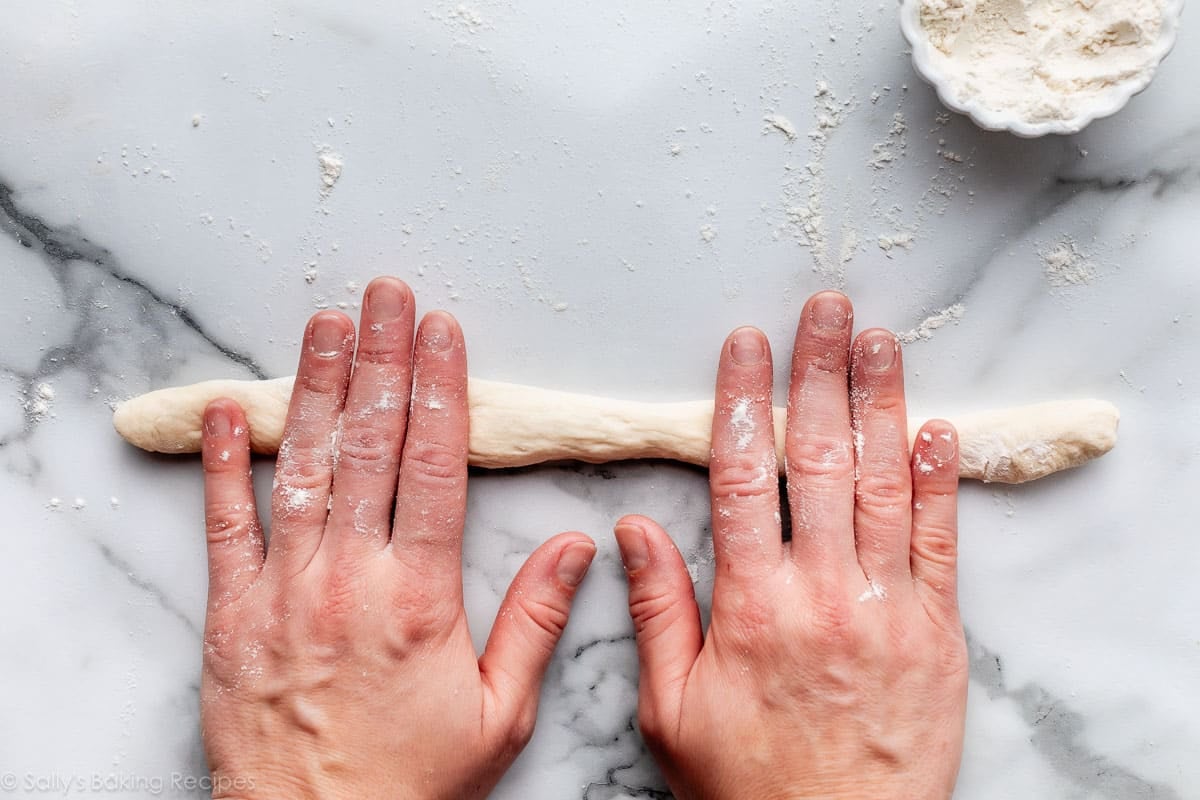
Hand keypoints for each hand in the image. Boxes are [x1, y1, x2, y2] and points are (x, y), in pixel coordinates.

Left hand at [198, 277, 595, 799]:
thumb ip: (536, 619)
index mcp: (419, 596)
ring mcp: (283, 589)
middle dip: (381, 359)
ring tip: (327, 322)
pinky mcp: (231, 611)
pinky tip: (231, 407)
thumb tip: (581, 546)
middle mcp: (349, 578)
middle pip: (370, 445)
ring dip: (316, 388)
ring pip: (304, 467)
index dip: (440, 389)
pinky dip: (224, 462)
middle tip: (386, 294)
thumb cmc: (411, 780)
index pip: (434, 466)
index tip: (443, 333)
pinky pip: (224, 524)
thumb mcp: (499, 711)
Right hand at [615, 291, 967, 798]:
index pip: (743, 476)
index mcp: (751, 605)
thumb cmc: (747, 784)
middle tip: (825, 309)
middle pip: (818, 459)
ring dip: (881, 403)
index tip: (747, 345)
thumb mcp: (672, 708)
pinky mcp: (937, 632)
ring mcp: (886, 607)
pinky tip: (936, 429)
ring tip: (880, 340)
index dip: (743, 401)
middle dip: (820, 374)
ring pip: (881, 484)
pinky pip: (939, 543)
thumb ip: (658, 610)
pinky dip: (938, 481)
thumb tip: (633, 529)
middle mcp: (821, 592)